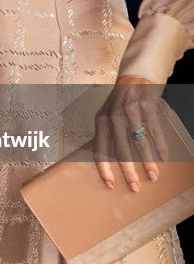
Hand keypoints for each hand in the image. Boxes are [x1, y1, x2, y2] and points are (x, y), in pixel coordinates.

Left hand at [94, 77, 167, 191]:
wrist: (135, 75)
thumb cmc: (122, 100)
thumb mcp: (109, 114)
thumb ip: (109, 134)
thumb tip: (110, 161)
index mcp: (101, 120)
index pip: (99, 149)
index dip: (104, 169)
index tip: (110, 185)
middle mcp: (113, 116)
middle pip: (120, 150)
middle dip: (128, 171)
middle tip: (135, 187)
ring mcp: (130, 110)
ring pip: (138, 142)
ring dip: (147, 162)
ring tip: (152, 176)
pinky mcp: (146, 105)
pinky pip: (154, 130)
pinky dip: (159, 145)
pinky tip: (164, 157)